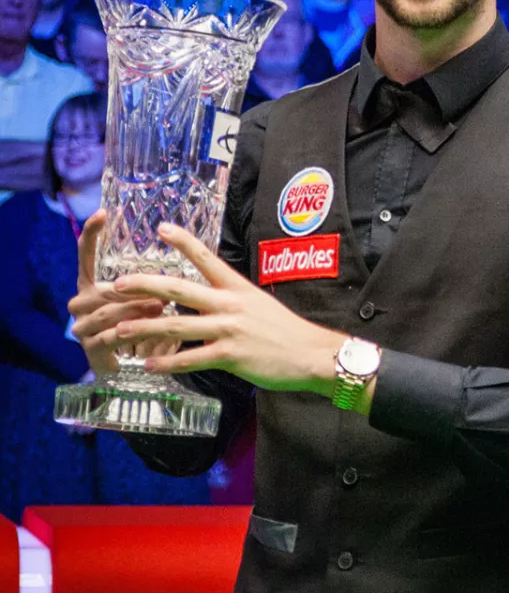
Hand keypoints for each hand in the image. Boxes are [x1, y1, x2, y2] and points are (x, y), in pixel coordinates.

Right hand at [69, 210, 170, 373]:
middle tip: (159, 292)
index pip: (85, 255)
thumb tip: (176, 253)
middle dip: (131, 290)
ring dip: (135, 309)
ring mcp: (83, 326)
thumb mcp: (144, 299)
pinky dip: (130, 333)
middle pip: (102, 289)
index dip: (91, 234)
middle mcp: (82, 303)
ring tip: (161, 307)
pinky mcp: (90, 349)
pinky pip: (109, 337)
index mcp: (92, 286)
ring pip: (107, 312)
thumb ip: (149, 280)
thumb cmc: (140, 326)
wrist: (129, 370)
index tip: (102, 213)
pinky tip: (148, 331)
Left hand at [110, 223, 343, 395]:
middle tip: (114, 284)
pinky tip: (148, 364)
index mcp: (236, 286)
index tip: (161, 227)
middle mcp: (229, 303)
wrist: (310, 354)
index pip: (206, 257)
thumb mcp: (257, 304)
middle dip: (143, 285)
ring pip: (176, 325)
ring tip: (117, 330)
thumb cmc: (284, 331)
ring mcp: (228, 329)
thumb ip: (229, 301)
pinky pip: (191, 358)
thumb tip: (202, 302)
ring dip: (144, 326)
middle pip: (178, 289)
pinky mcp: (230, 355)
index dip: (183, 241)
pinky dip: (167, 362)